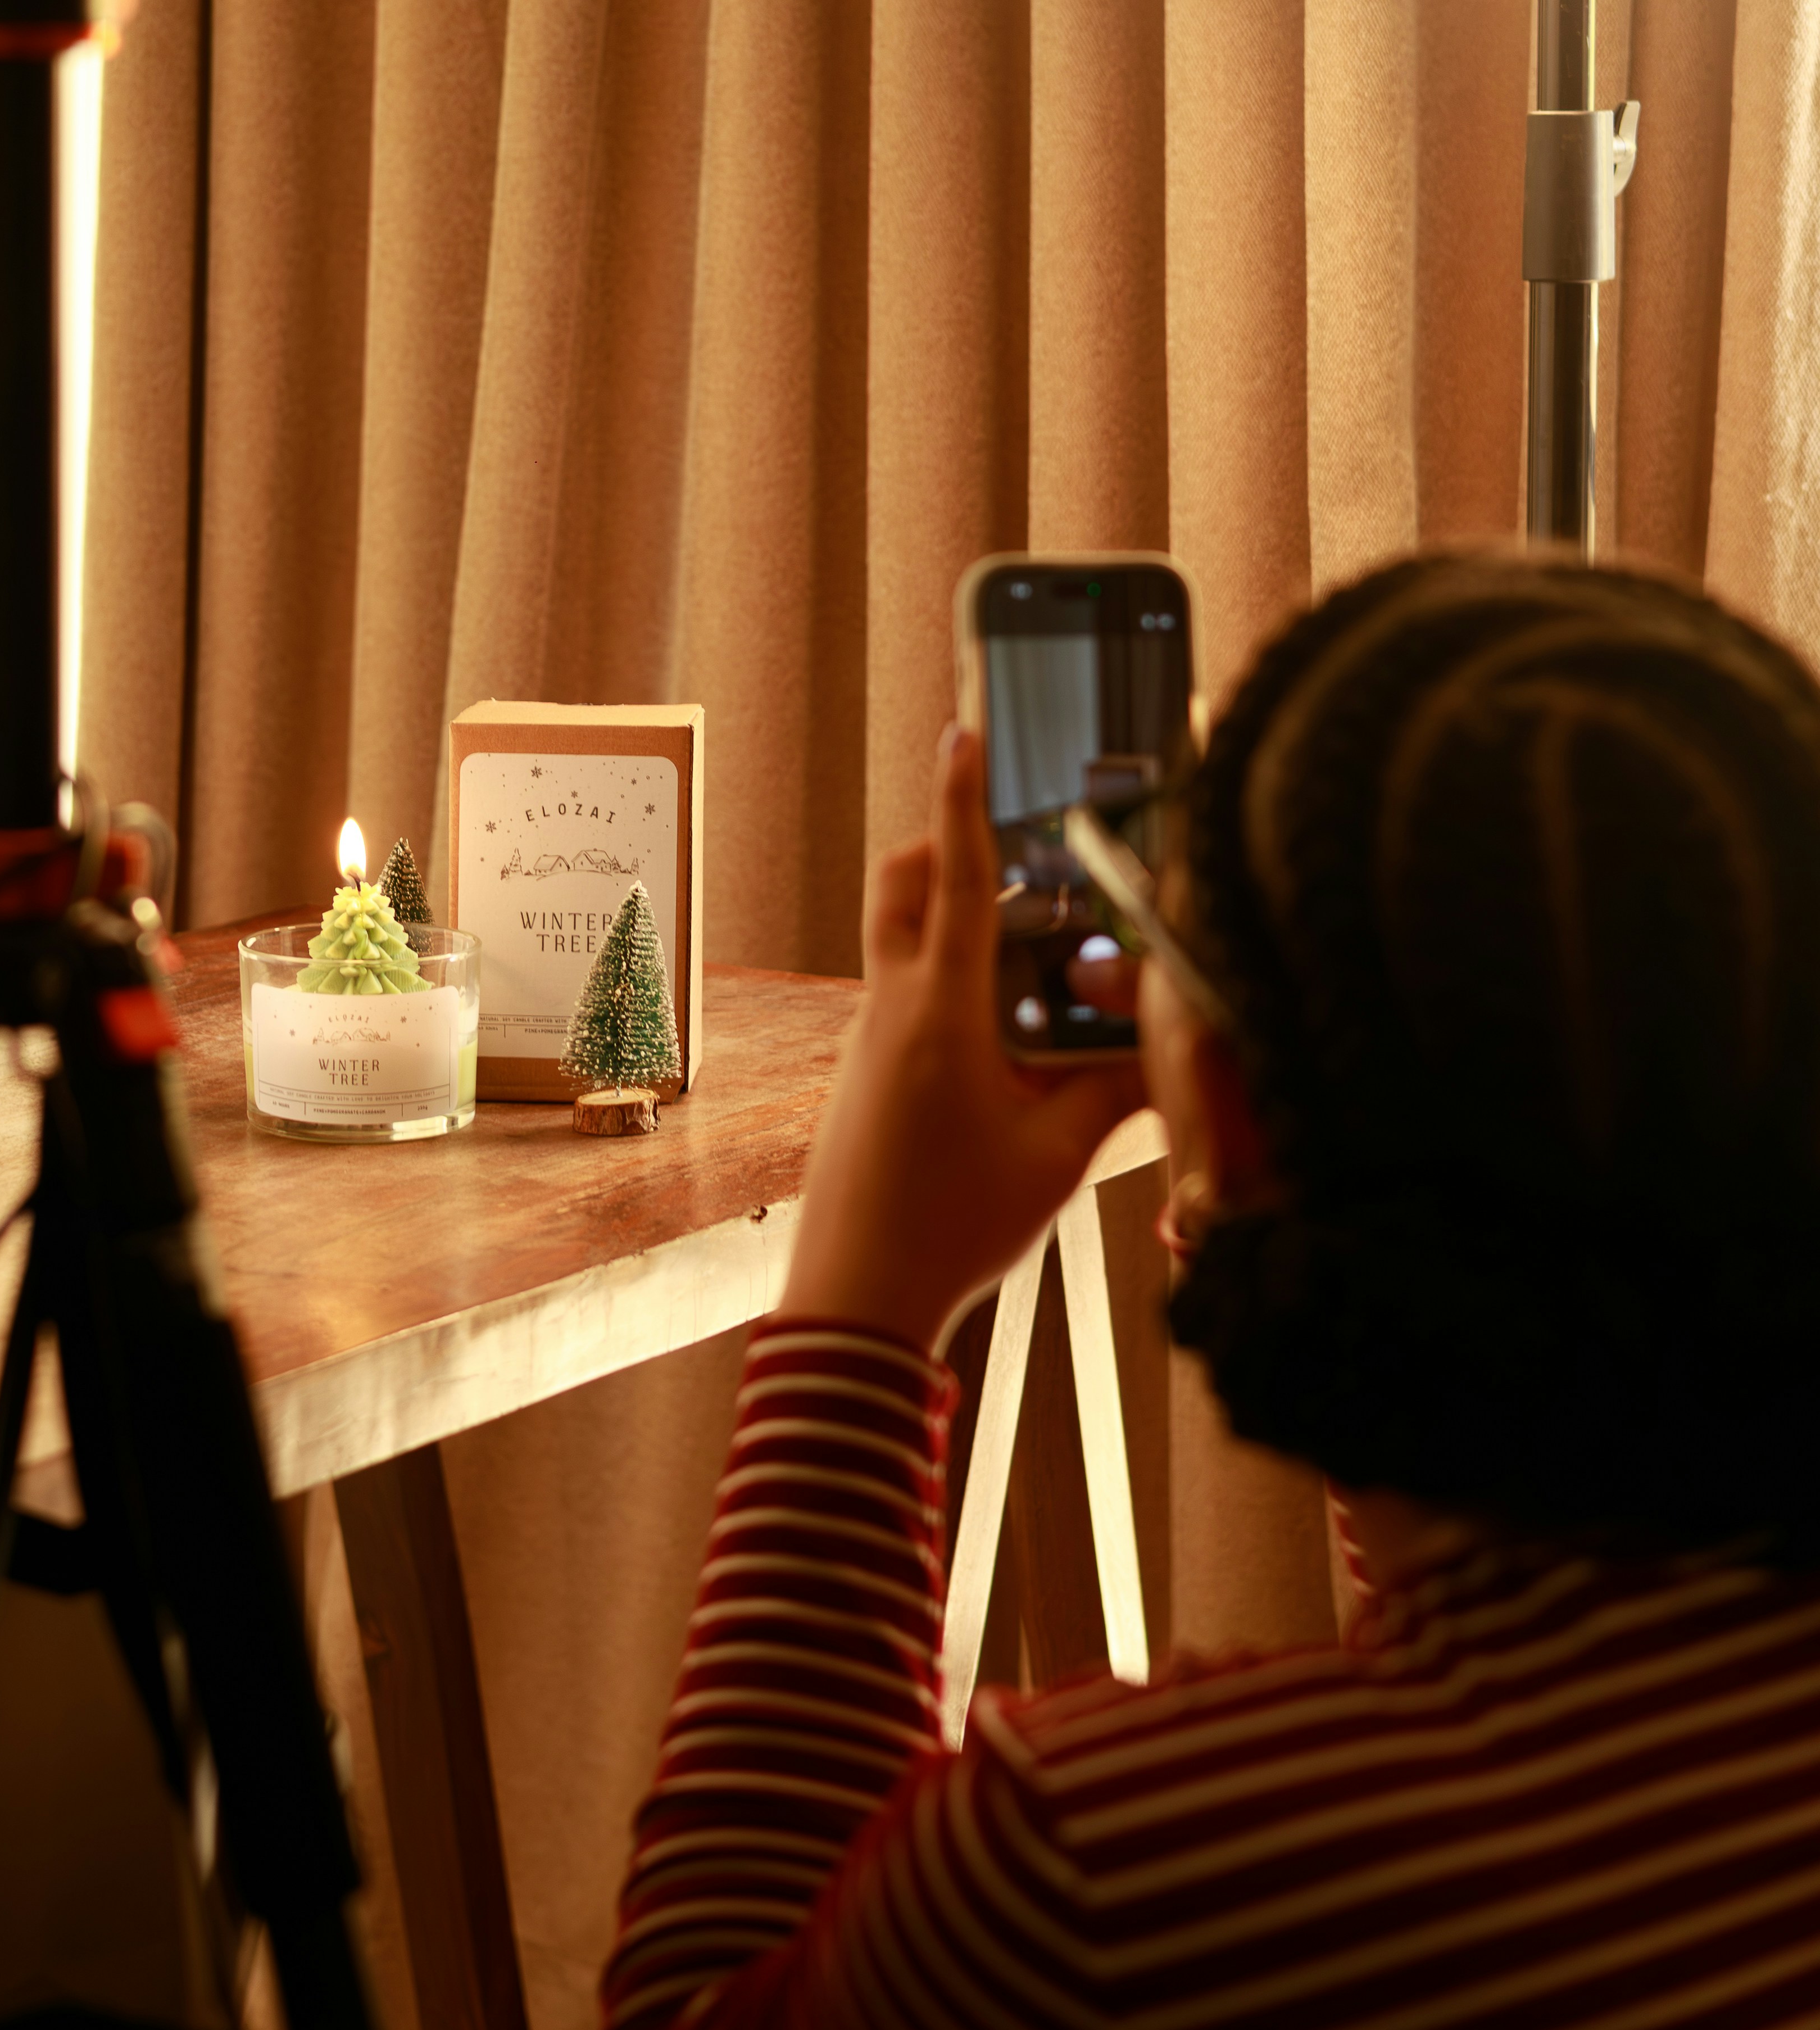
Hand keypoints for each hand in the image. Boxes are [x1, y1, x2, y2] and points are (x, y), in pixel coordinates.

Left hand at [781, 726, 1145, 1352]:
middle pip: (908, 886)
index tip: (962, 730)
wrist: (854, 1299)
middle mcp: (893, 1010)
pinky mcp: (867, 1069)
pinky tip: (1007, 1024)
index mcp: (940, 1016)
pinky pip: (906, 990)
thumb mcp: (1056, 1158)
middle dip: (952, 843)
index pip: (962, 881)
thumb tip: (1175, 1045)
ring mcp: (870, 1038)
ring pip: (903, 937)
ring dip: (955, 916)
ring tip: (1033, 943)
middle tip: (1017, 845)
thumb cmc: (951, 1229)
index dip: (966, 799)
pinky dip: (951, 976)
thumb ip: (1115, 1091)